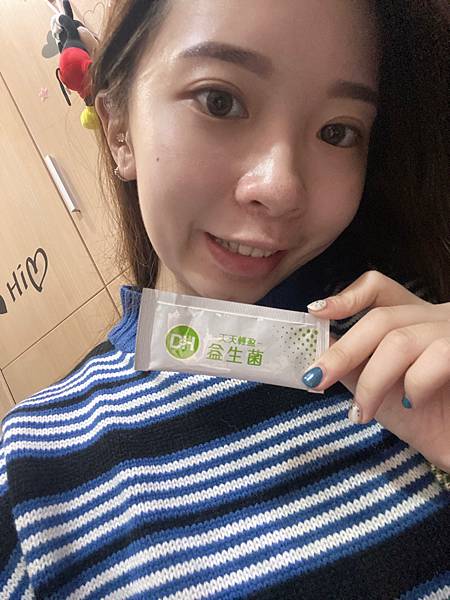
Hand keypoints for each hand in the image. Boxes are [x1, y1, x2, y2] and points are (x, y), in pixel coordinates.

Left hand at [302, 270, 449, 471]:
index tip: (316, 311)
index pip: (379, 288)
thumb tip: (316, 348)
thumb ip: (352, 364)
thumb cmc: (425, 420)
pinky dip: (415, 383)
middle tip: (317, 378)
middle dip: (343, 352)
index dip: (347, 296)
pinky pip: (438, 356)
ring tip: (364, 411)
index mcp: (411, 320)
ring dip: (373, 381)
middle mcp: (434, 319)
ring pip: (400, 341)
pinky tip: (413, 404)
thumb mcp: (378, 387)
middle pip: (381, 318)